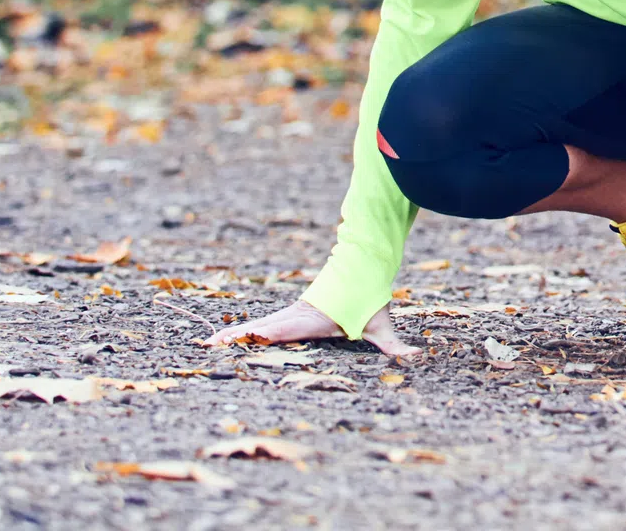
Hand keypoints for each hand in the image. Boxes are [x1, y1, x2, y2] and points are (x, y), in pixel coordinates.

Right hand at [203, 300, 421, 357]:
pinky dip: (241, 330)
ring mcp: (290, 314)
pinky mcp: (288, 315)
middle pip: (263, 327)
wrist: (361, 269)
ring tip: (208, 344)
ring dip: (234, 334)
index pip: (286, 328)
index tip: (249, 336)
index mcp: (312, 320)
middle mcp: (296, 316)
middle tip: (211, 345)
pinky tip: (225, 337)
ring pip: (258, 324)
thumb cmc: (369, 300)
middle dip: (238, 336)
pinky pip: (261, 324)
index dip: (267, 333)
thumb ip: (395, 344)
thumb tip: (417, 357)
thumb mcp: (380, 324)